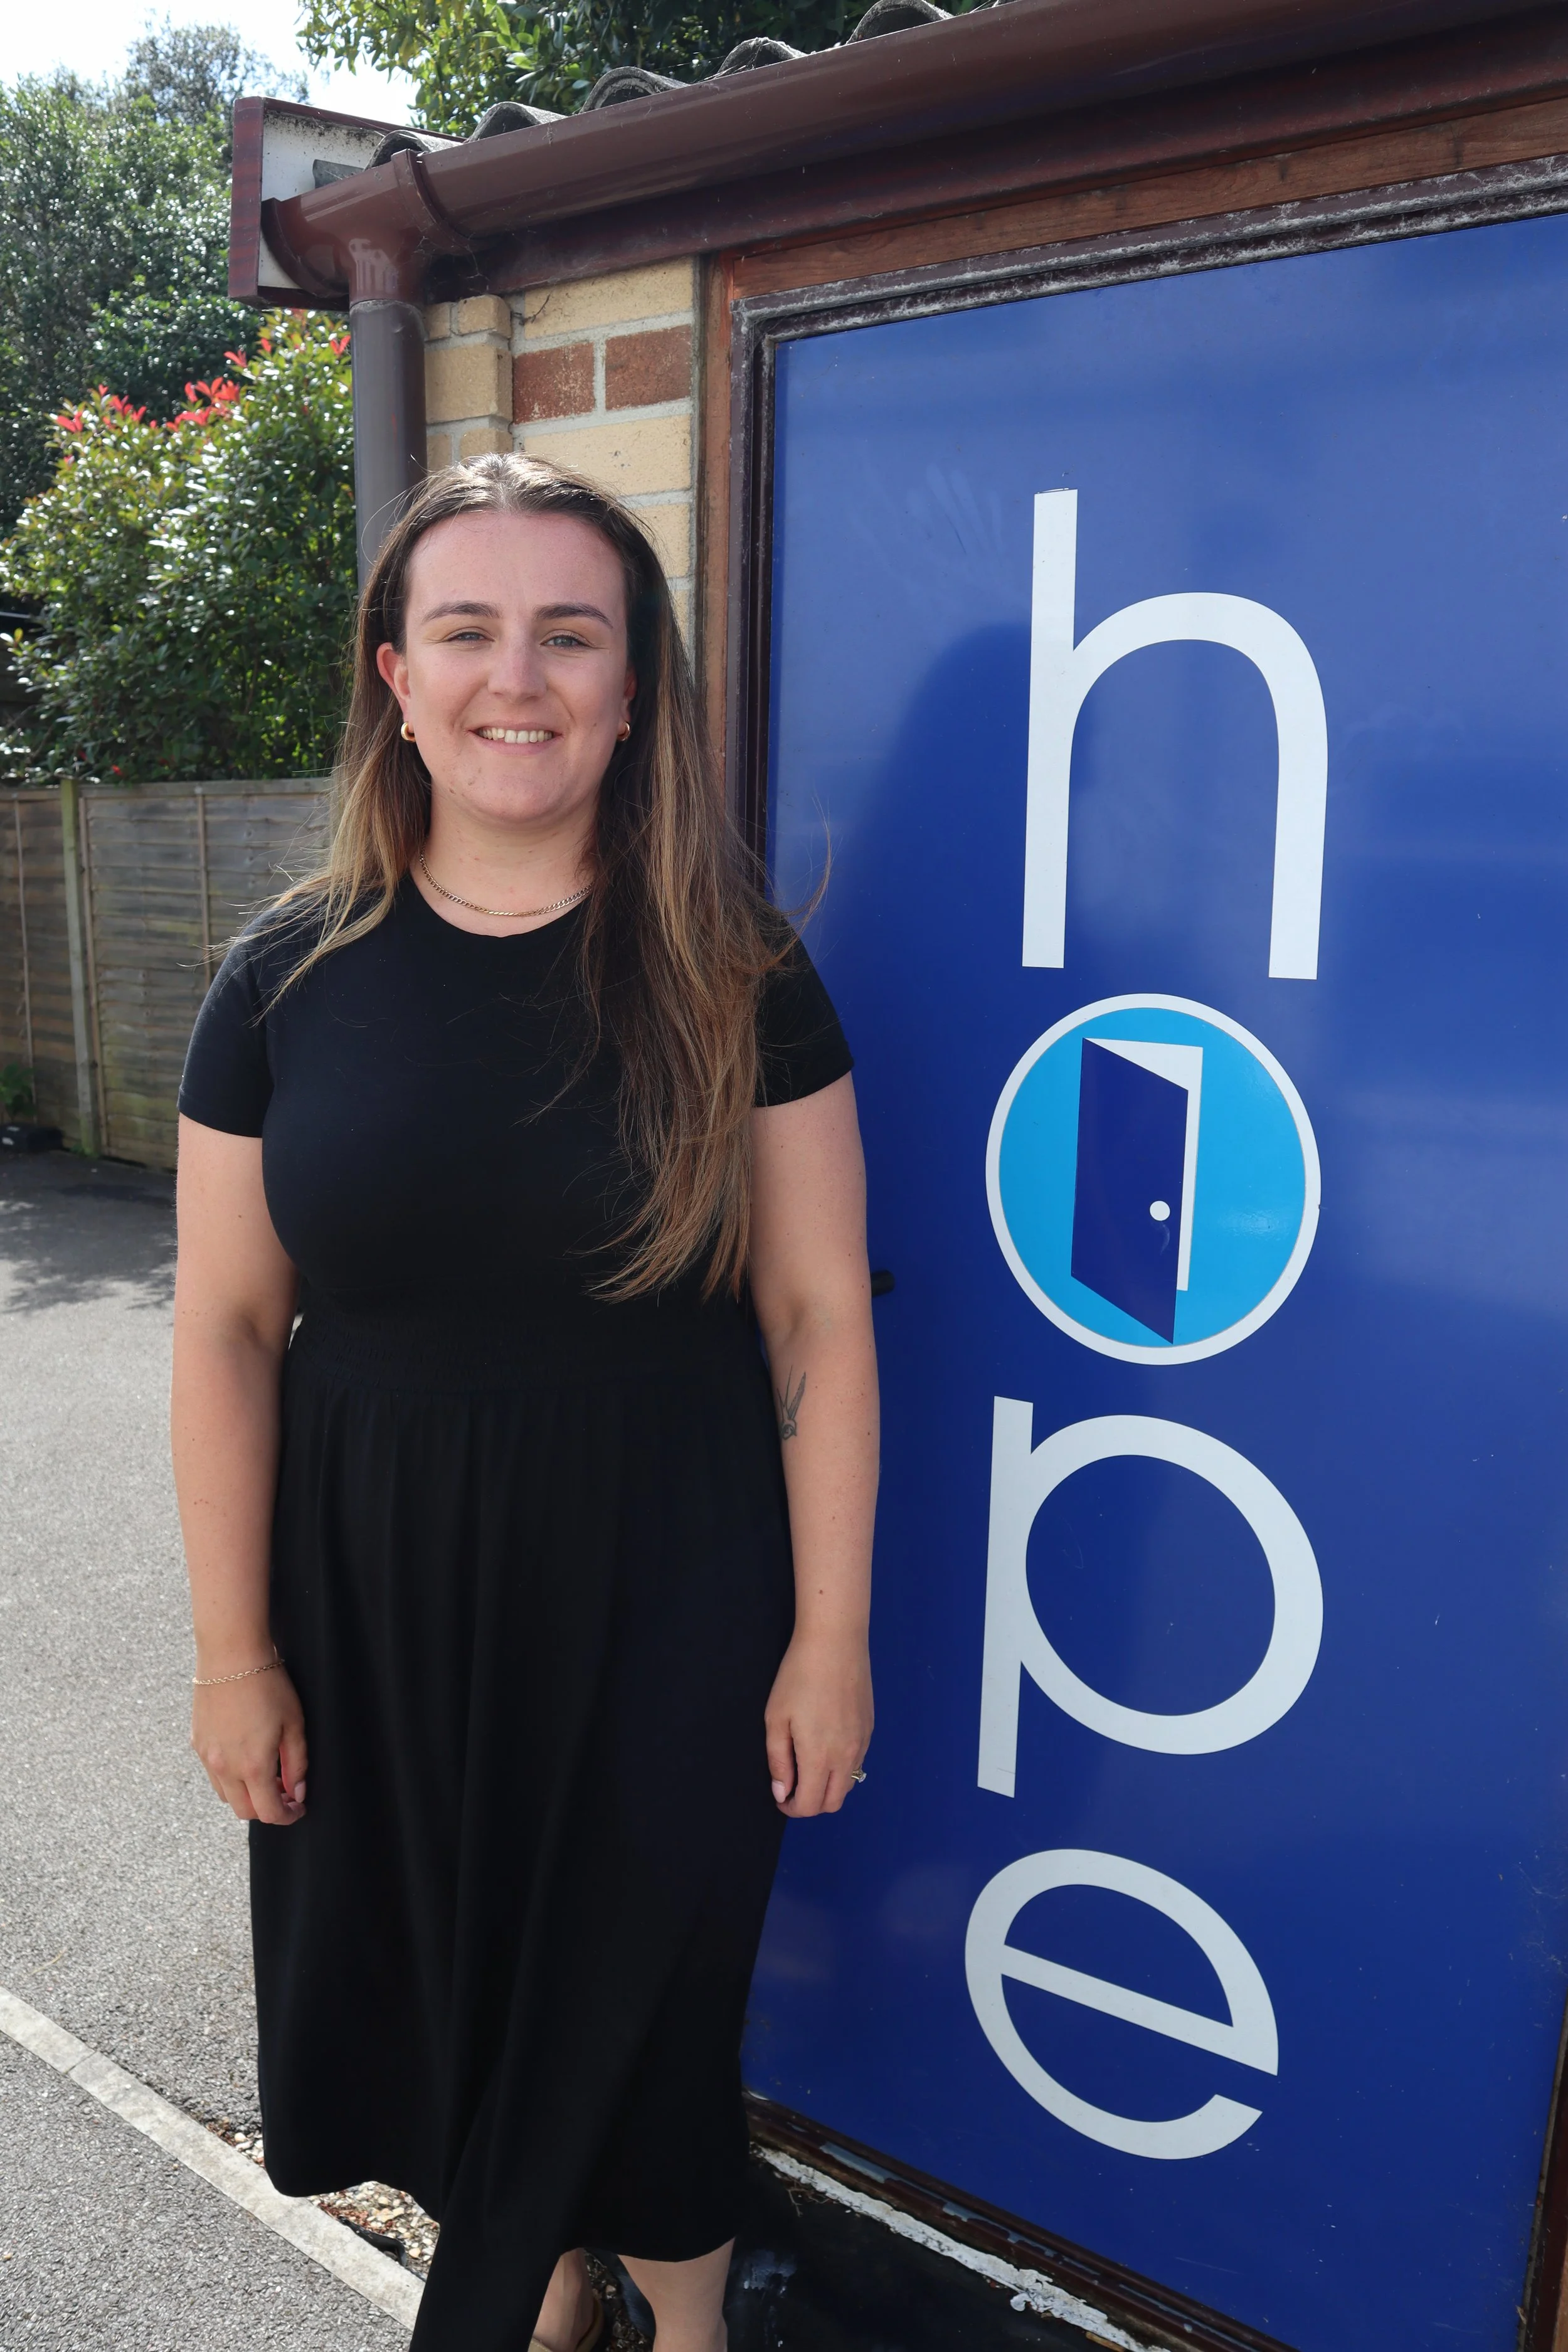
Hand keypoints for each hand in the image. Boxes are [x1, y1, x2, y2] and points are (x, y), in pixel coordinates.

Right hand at [191, 1665, 307, 1825]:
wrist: (231, 1655)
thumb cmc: (268, 1685)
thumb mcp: (294, 1724)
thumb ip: (297, 1763)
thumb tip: (298, 1791)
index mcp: (253, 1766)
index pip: (269, 1813)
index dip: (287, 1817)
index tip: (298, 1809)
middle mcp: (225, 1768)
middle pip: (245, 1811)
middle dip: (267, 1809)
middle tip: (284, 1792)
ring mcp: (207, 1757)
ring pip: (226, 1795)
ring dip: (246, 1794)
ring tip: (266, 1772)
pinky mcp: (197, 1743)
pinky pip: (213, 1774)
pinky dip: (230, 1777)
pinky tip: (244, 1755)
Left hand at [765, 1630, 872, 1816]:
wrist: (835, 1643)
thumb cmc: (798, 1677)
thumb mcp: (776, 1719)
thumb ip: (779, 1761)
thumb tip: (783, 1792)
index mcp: (820, 1758)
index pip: (810, 1805)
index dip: (792, 1808)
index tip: (780, 1797)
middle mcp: (846, 1757)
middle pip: (833, 1803)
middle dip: (811, 1804)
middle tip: (793, 1786)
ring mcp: (862, 1743)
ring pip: (848, 1784)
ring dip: (828, 1787)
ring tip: (808, 1766)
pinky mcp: (870, 1729)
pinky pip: (857, 1763)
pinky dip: (841, 1768)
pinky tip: (826, 1746)